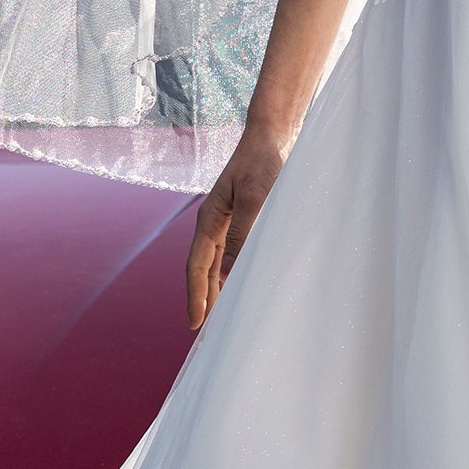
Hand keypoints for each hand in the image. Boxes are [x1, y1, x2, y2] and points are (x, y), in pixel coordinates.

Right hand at [186, 128, 285, 330]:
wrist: (273, 136)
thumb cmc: (264, 161)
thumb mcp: (256, 195)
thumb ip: (245, 230)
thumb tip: (232, 266)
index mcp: (210, 218)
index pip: (197, 266)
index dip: (196, 295)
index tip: (197, 323)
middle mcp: (215, 223)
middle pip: (204, 269)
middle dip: (204, 298)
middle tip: (207, 331)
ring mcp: (228, 221)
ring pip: (217, 264)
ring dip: (218, 289)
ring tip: (223, 316)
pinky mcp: (244, 219)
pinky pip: (233, 254)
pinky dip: (233, 273)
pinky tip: (241, 285)